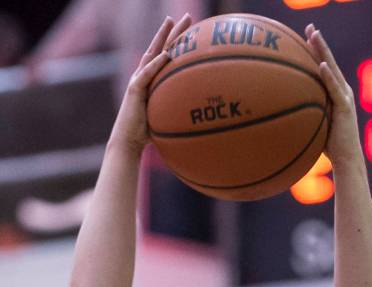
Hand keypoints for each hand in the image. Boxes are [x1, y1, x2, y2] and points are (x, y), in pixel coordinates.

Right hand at [110, 14, 191, 154]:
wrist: (128, 142)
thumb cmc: (147, 135)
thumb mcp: (167, 120)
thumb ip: (179, 112)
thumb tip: (201, 119)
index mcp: (152, 81)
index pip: (166, 57)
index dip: (177, 43)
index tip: (190, 30)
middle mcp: (144, 76)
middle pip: (160, 48)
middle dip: (172, 31)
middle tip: (186, 16)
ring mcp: (138, 81)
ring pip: (152, 54)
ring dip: (163, 38)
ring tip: (172, 22)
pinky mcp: (134, 90)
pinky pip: (147, 74)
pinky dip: (156, 64)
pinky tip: (167, 54)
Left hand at [304, 24, 362, 168]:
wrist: (346, 160)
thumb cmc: (329, 146)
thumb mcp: (314, 124)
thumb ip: (304, 113)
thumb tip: (282, 110)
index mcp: (335, 93)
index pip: (324, 68)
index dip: (316, 50)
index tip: (306, 35)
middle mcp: (342, 91)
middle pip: (329, 62)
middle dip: (319, 43)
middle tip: (310, 27)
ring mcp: (345, 98)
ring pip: (332, 70)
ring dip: (323, 51)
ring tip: (314, 36)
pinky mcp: (345, 108)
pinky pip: (335, 89)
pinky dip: (328, 77)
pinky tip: (321, 65)